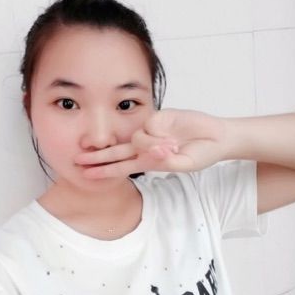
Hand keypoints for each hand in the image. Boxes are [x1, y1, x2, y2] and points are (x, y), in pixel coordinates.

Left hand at [74, 108, 228, 178]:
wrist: (216, 137)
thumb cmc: (201, 154)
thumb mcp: (183, 165)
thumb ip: (164, 161)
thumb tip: (150, 150)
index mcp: (148, 161)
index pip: (120, 167)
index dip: (103, 172)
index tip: (86, 175)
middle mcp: (146, 147)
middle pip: (115, 152)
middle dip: (96, 158)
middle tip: (77, 161)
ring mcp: (150, 132)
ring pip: (135, 140)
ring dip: (151, 146)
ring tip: (173, 147)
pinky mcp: (157, 118)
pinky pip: (148, 127)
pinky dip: (158, 136)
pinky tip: (173, 138)